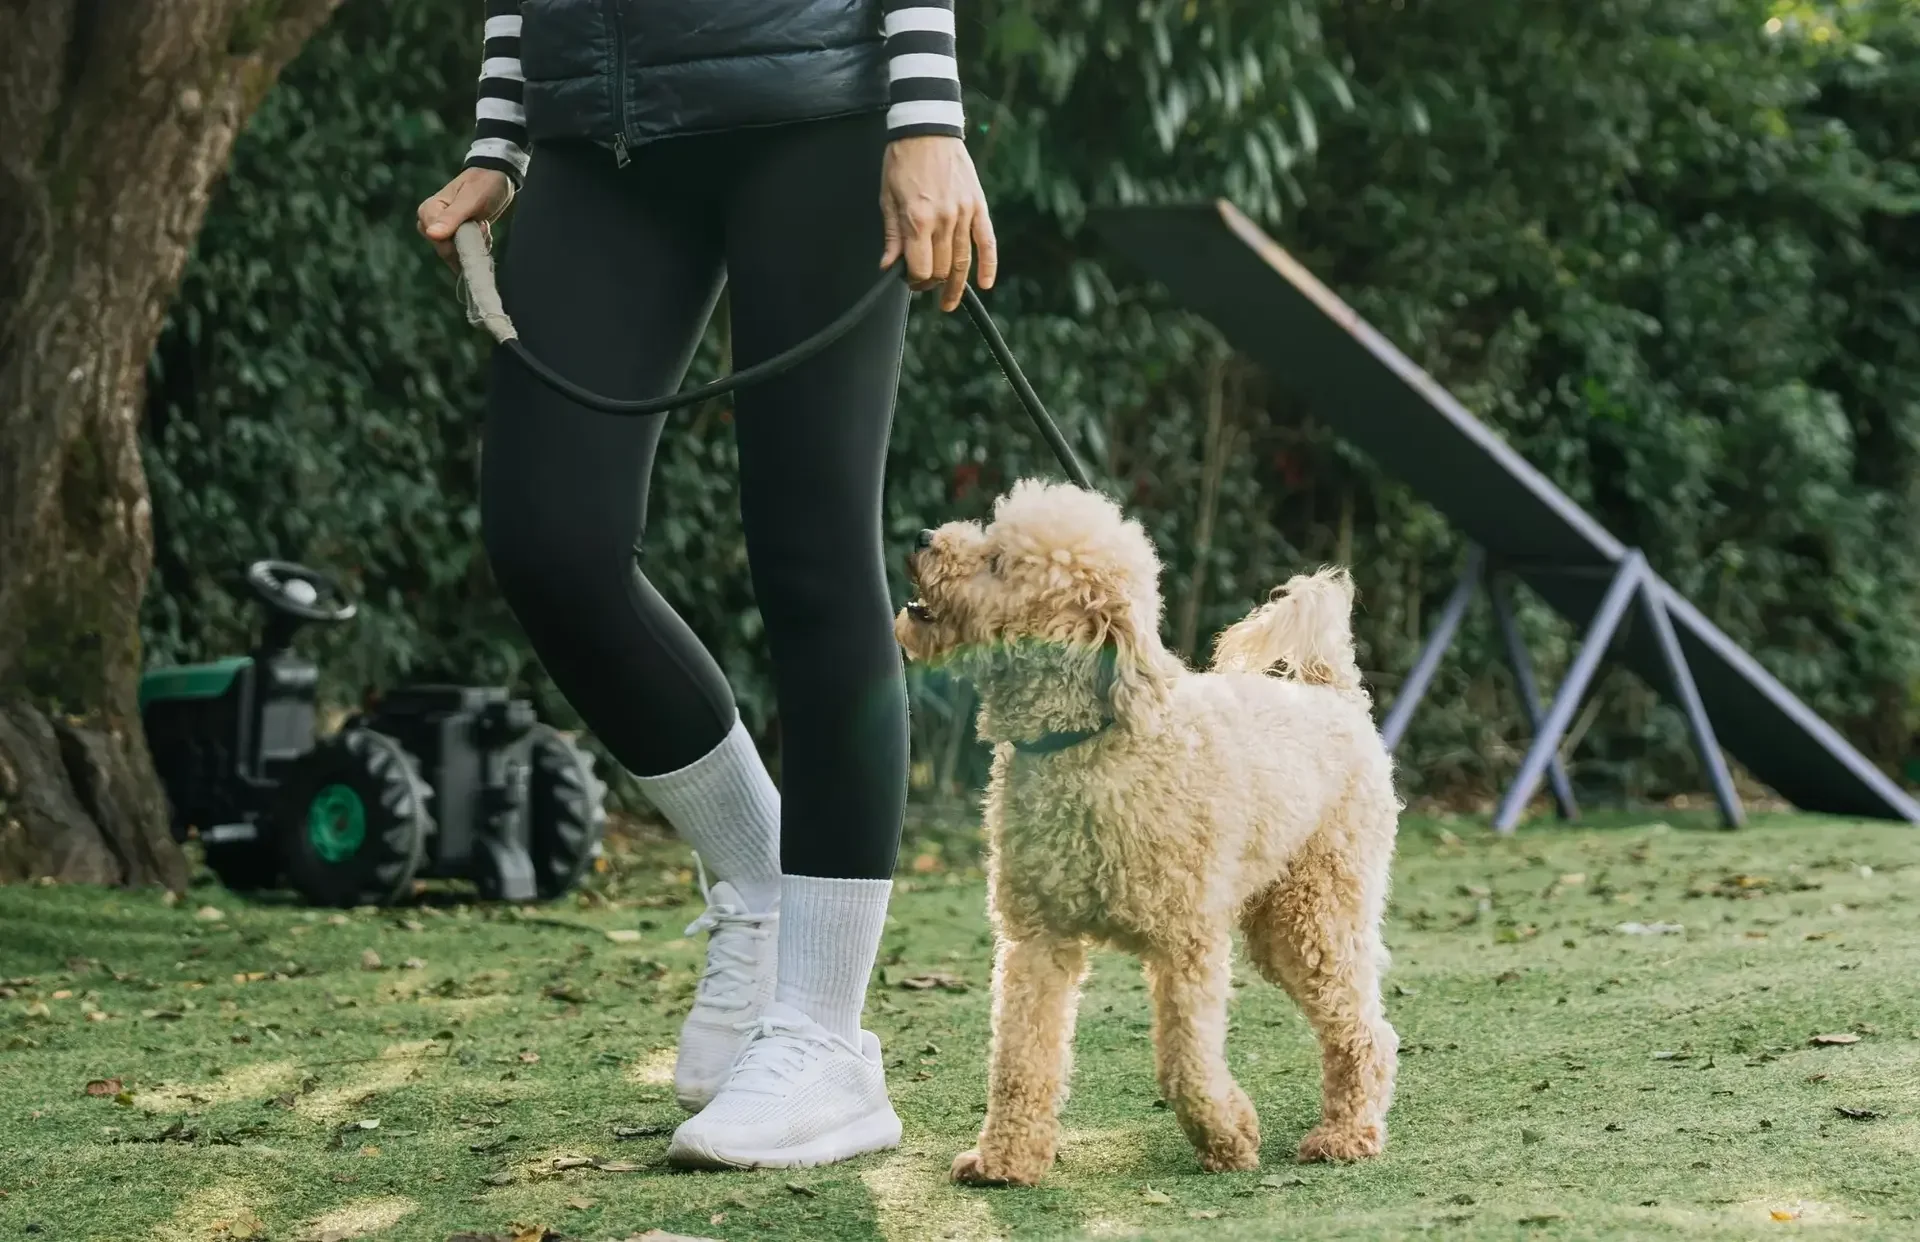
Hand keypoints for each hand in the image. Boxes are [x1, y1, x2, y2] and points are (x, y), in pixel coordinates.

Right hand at [416, 168, 513, 270]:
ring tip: (484, 227)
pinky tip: (484, 233)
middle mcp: (431, 223)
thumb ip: (452, 217)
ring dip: (475, 245)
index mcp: (428, 211)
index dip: (460, 240)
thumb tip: (431, 234)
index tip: (479, 226)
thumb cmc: (483, 185)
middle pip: (446, 250)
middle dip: (469, 243)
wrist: (496, 181)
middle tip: (484, 226)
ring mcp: (442, 232)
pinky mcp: (454, 238)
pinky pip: (463, 254)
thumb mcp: (470, 200)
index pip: (438, 241)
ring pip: (456, 254)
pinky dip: (477, 247)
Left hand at [879, 136, 997, 311]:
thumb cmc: (902, 161)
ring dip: (956, 285)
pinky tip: (984, 284)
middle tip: (923, 285)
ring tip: (948, 301)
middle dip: (931, 283)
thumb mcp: (887, 198)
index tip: (908, 281)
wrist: (927, 129)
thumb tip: (888, 266)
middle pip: (942, 269)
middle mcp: (943, 220)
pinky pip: (987, 242)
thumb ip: (892, 235)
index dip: (914, 282)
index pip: (920, 268)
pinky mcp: (978, 206)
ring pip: (963, 261)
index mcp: (918, 219)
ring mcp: (964, 213)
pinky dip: (988, 265)